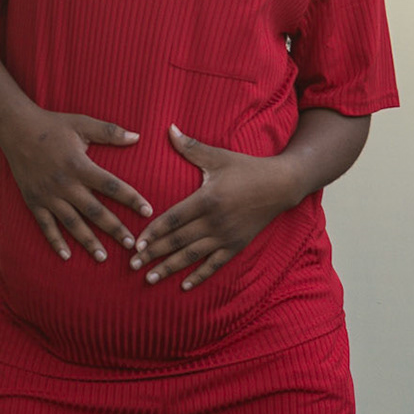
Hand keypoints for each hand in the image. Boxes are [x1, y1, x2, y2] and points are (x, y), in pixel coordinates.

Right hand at [0, 108, 153, 262]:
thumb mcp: (82, 123)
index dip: (131, 198)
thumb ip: (110, 131)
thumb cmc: (52, 125)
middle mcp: (65, 184)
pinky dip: (55, 241)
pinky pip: (46, 225)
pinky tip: (67, 256)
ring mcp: (48, 195)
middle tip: (131, 245)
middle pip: (94, 211)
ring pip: (72, 223)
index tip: (148, 211)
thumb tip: (137, 137)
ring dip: (88, 241)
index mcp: (79, 165)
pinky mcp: (34, 201)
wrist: (16, 129)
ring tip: (103, 257)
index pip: (111, 185)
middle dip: (114, 229)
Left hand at [131, 125, 300, 290]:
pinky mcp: (236, 245)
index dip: (154, 232)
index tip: (137, 244)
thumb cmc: (247, 168)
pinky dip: (199, 276)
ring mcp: (226, 236)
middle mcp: (215, 221)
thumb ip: (191, 147)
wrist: (281, 185)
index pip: (173, 219)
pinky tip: (183, 286)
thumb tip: (169, 127)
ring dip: (170, 268)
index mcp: (207, 199)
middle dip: (154, 254)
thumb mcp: (218, 156)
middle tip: (132, 265)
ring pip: (192, 256)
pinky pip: (214, 264)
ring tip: (150, 279)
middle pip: (178, 241)